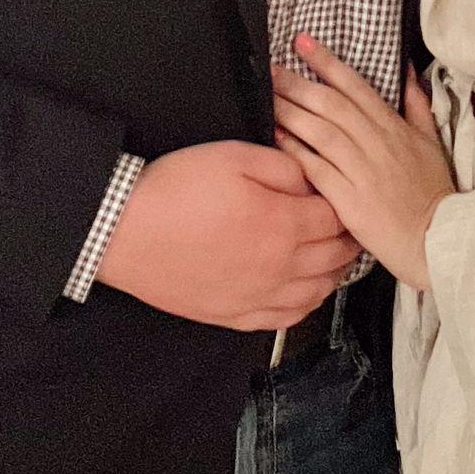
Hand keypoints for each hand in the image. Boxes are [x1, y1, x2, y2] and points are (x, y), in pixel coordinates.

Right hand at [95, 141, 360, 330]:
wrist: (124, 231)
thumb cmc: (176, 189)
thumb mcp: (235, 156)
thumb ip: (285, 167)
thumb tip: (311, 181)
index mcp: (284, 226)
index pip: (337, 218)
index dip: (345, 203)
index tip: (346, 194)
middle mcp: (280, 268)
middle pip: (335, 257)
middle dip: (348, 238)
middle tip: (350, 223)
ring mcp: (259, 298)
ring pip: (318, 291)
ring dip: (333, 271)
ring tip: (332, 253)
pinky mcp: (236, 315)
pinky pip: (288, 317)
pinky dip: (307, 302)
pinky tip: (305, 288)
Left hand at [270, 36, 452, 291]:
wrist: (437, 238)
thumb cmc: (432, 191)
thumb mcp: (431, 141)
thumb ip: (417, 103)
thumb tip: (408, 70)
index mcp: (393, 127)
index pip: (354, 85)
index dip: (326, 61)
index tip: (302, 42)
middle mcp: (375, 142)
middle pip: (330, 104)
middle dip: (297, 82)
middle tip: (271, 68)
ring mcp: (361, 170)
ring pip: (320, 131)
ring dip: (290, 111)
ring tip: (267, 97)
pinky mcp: (348, 199)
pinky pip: (316, 169)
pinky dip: (294, 151)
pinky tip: (275, 137)